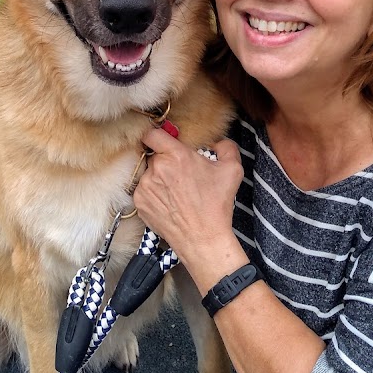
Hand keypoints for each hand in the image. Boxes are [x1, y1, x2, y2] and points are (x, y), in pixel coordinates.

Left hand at [133, 127, 244, 279]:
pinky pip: (144, 190)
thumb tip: (217, 142)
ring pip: (149, 173)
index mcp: (176, 156)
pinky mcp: (140, 202)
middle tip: (182, 174)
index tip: (164, 141)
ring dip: (160, 178)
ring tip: (177, 192)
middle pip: (155, 155)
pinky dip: (154, 193)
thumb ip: (226, 146)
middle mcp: (157, 168)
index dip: (158, 135)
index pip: (153, 133)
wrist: (203, 238)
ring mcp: (145, 186)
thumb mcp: (232, 170)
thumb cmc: (216, 204)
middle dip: (167, 161)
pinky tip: (170, 203)